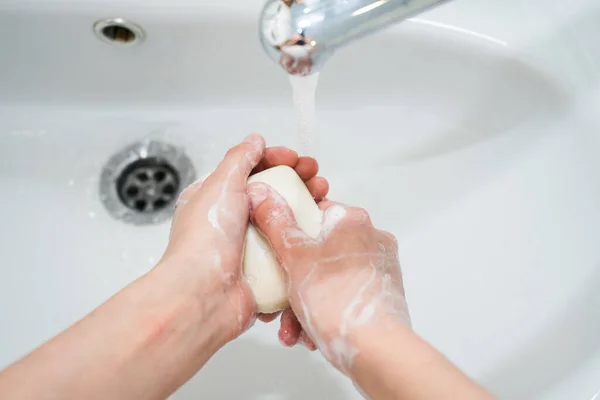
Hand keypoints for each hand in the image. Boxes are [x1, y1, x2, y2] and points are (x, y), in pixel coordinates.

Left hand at [160, 134, 328, 341]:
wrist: (204, 296)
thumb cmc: (205, 239)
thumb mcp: (219, 186)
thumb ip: (239, 159)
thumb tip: (254, 140)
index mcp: (216, 201)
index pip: (251, 172)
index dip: (275, 161)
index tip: (296, 159)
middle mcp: (233, 224)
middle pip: (273, 195)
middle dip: (298, 183)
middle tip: (318, 178)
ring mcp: (249, 249)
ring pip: (284, 223)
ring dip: (307, 210)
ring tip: (325, 201)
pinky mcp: (264, 273)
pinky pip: (288, 253)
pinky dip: (304, 241)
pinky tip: (320, 232)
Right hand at [247, 187, 410, 373]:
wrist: (375, 349)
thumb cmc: (338, 300)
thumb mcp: (295, 257)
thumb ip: (276, 223)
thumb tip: (261, 193)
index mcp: (352, 220)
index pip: (312, 213)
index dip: (287, 233)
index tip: (273, 252)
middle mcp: (370, 239)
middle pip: (317, 252)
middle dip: (291, 282)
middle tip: (277, 303)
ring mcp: (377, 268)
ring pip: (327, 279)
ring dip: (302, 304)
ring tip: (291, 328)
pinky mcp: (380, 295)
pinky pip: (341, 296)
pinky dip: (323, 313)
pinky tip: (308, 335)